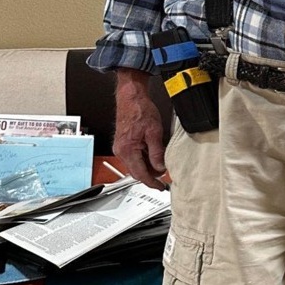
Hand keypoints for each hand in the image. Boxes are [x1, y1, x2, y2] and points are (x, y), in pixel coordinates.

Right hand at [113, 69, 166, 189]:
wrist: (131, 98)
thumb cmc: (140, 110)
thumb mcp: (154, 132)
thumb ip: (157, 153)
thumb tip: (160, 167)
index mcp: (127, 150)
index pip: (140, 174)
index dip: (152, 183)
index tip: (160, 187)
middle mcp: (121, 151)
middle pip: (137, 172)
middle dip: (151, 175)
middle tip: (164, 174)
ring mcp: (120, 148)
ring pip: (135, 165)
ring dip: (147, 166)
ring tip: (160, 160)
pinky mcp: (122, 144)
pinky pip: (133, 157)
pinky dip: (143, 159)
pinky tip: (152, 154)